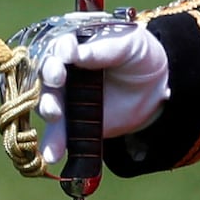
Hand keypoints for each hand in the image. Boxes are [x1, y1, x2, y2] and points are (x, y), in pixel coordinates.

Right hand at [0, 13, 165, 179]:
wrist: (153, 90)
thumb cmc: (139, 56)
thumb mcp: (129, 45)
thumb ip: (104, 49)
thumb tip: (76, 54)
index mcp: (75, 44)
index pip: (59, 44)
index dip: (60, 49)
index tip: (67, 54)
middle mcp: (63, 69)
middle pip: (46, 73)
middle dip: (49, 77)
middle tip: (57, 80)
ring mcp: (65, 96)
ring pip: (47, 102)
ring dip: (47, 107)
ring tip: (54, 115)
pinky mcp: (71, 121)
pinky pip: (58, 133)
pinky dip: (52, 144)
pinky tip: (50, 155)